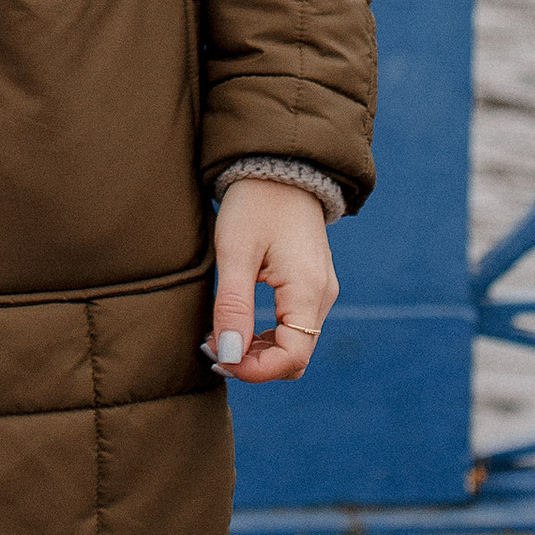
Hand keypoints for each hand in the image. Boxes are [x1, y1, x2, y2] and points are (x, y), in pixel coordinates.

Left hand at [205, 179, 336, 384]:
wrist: (279, 164)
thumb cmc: (255, 202)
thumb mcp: (235, 251)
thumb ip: (233, 305)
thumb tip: (229, 355)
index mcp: (309, 291)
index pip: (292, 357)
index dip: (255, 370)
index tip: (218, 359)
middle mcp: (322, 296)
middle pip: (296, 356)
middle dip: (255, 363)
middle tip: (212, 348)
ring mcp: (319, 290)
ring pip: (295, 343)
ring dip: (259, 350)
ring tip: (218, 336)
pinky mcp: (310, 283)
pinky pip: (294, 325)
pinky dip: (267, 334)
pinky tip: (236, 323)